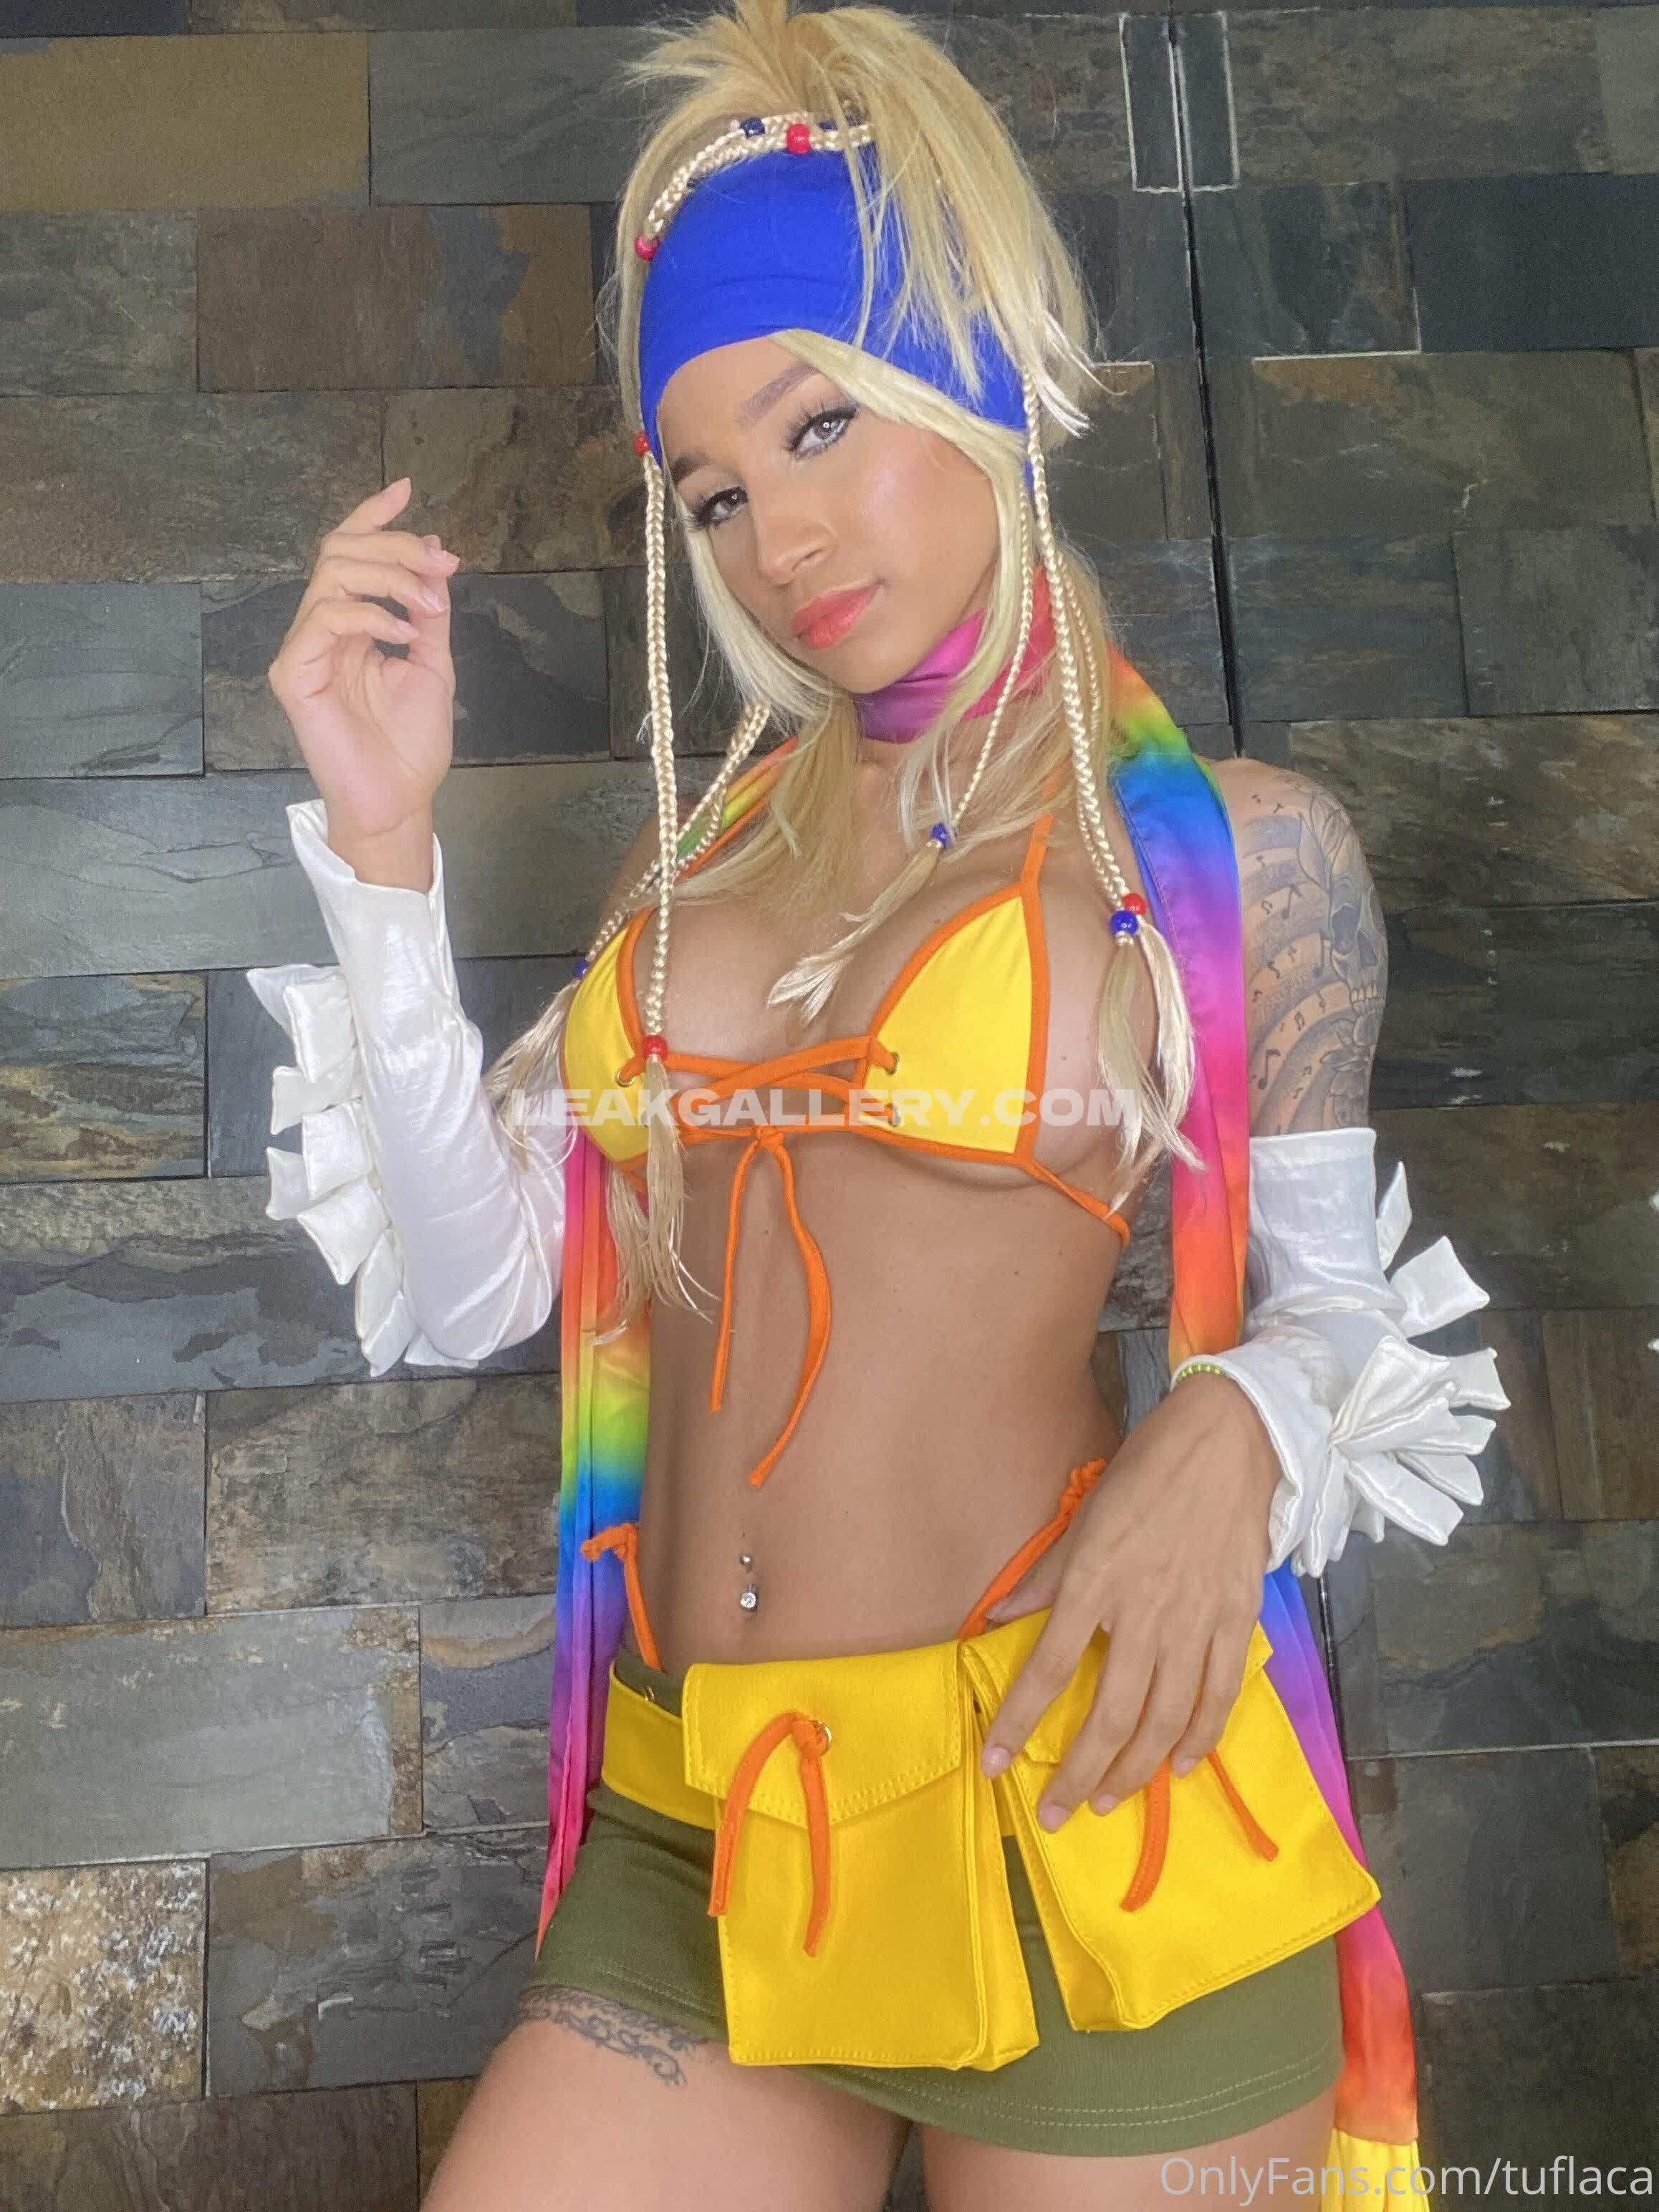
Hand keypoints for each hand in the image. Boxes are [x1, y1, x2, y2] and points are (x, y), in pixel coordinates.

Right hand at [266, 477, 458, 846]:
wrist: (399, 799)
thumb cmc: (411, 744)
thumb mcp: (434, 663)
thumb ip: (429, 610)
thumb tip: (434, 554)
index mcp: (351, 625)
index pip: (351, 553)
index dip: (372, 515)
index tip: (405, 488)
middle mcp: (322, 629)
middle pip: (340, 550)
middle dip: (394, 544)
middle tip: (440, 563)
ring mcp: (304, 649)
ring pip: (333, 574)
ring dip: (391, 576)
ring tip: (429, 606)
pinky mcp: (294, 673)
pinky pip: (326, 618)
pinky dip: (371, 615)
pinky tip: (404, 634)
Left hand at [978, 1374, 1281, 1828]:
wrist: (1228, 1442)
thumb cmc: (1147, 1472)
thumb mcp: (1084, 1517)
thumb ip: (1046, 1576)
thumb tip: (999, 1619)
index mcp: (1096, 1582)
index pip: (1049, 1669)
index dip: (1019, 1722)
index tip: (994, 1762)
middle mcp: (1144, 1613)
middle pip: (1109, 1714)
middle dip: (1078, 1773)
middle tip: (1054, 1813)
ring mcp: (1195, 1621)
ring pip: (1164, 1718)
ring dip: (1134, 1769)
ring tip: (1108, 1801)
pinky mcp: (1235, 1621)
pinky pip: (1217, 1695)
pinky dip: (1199, 1737)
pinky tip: (1180, 1766)